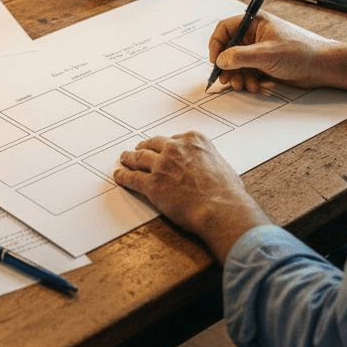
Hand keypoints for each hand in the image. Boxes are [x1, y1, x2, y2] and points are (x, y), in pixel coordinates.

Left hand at [115, 132, 270, 262]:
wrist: (221, 208)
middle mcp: (176, 148)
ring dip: (129, 158)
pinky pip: (133, 178)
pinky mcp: (152, 184)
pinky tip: (119, 175)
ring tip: (124, 158)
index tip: (161, 148)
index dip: (166, 146)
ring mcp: (162, 165)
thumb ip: (209, 161)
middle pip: (153, 144)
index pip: (174, 139)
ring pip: (139, 158)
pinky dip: (123, 176)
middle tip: (139, 150)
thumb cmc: (227, 192)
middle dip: (145, 147)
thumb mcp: (223, 165)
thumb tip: (209, 168)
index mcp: (194, 140)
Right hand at [209, 12, 346, 104]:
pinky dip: (250, 81)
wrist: (323, 67)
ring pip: (238, 64)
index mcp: (255, 23)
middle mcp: (256, 35)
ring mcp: (260, 50)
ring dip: (239, 77)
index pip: (226, 29)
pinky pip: (249, 73)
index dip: (217, 45)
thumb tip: (221, 60)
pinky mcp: (266, 64)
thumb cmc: (300, 52)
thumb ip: (240, 57)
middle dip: (228, 67)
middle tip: (228, 81)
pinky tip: (259, 87)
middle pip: (229, 49)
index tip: (216, 62)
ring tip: (246, 86)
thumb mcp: (267, 54)